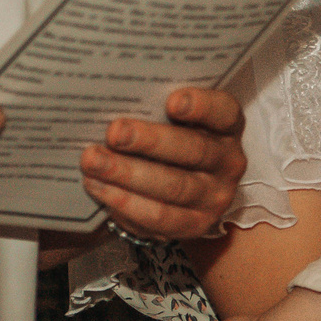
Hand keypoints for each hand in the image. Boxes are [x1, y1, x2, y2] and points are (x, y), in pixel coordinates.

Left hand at [83, 87, 246, 241]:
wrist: (177, 193)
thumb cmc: (169, 142)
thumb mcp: (172, 121)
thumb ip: (154, 107)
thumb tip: (111, 94)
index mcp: (226, 127)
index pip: (223, 111)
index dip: (201, 106)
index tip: (172, 102)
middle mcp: (227, 162)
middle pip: (193, 150)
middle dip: (150, 141)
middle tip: (114, 133)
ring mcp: (214, 197)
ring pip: (173, 186)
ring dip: (128, 174)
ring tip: (93, 161)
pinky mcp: (195, 225)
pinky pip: (160, 218)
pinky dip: (126, 203)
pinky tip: (99, 187)